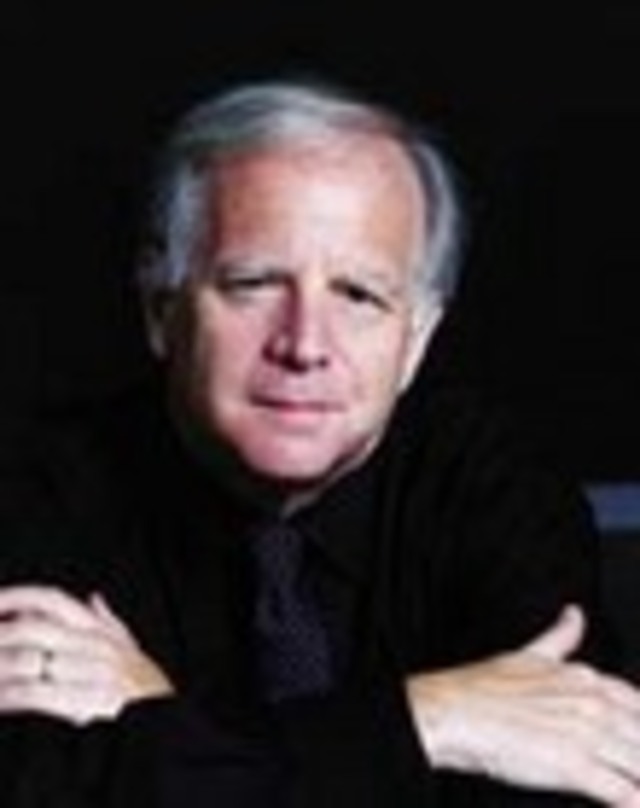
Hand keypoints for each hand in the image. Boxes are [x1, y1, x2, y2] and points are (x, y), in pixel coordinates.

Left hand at [0, 585, 173, 724]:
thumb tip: (93, 597)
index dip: (19, 596)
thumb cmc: (145, 688)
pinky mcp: (82, 701)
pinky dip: (9, 696)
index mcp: (98, 629)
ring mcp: (88, 672)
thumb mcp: (131, 646)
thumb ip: (109, 620)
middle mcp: (92, 645)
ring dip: (0, 664)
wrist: (166, 722)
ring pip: (29, 659)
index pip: (53, 600)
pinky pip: (35, 693)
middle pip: (33, 628)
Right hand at [406, 605, 639, 805]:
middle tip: (634, 761)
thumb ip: (560, 637)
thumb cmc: (482, 688)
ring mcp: (585, 734)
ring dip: (639, 773)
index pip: (637, 704)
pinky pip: (621, 791)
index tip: (636, 736)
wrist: (453, 712)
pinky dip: (630, 800)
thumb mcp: (528, 654)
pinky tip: (628, 803)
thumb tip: (575, 615)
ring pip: (639, 762)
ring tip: (635, 784)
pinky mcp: (573, 765)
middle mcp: (591, 703)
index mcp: (584, 678)